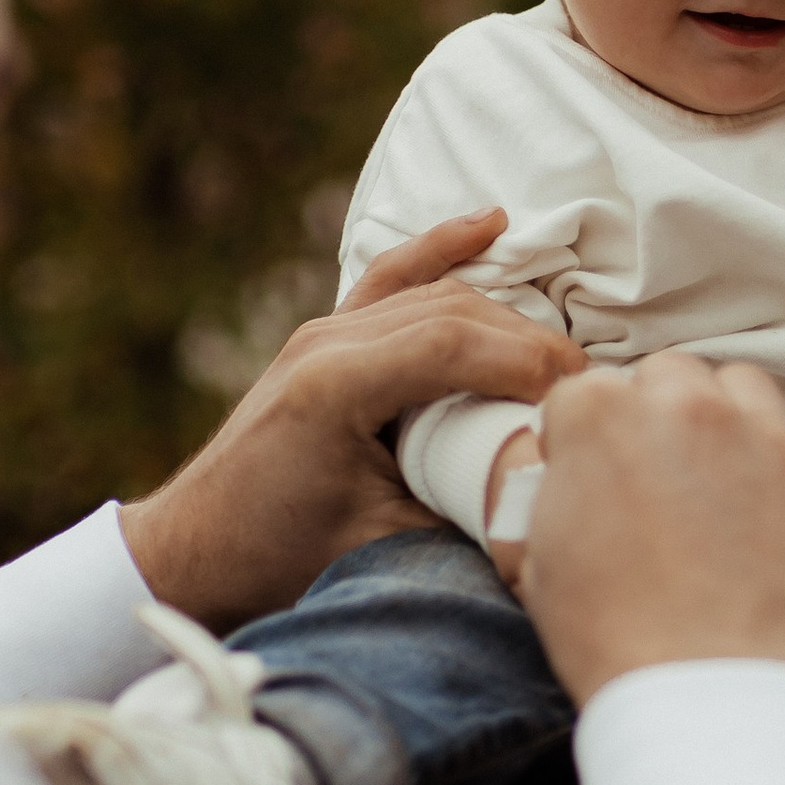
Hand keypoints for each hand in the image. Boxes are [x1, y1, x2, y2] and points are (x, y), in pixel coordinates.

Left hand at [122, 210, 580, 629]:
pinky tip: (489, 224)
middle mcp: (325, 341)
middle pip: (455, 312)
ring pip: (435, 296)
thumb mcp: (381, 548)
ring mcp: (322, 332)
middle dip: (531, 345)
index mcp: (334, 385)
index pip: (455, 345)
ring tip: (561, 363)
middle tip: (587, 389)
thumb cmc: (278, 559)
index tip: (580, 398)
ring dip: (504, 319)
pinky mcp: (325, 338)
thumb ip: (461, 513)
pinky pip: (392, 278)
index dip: (529, 364)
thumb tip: (545, 492)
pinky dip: (441, 248)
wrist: (197, 551)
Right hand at [519, 352, 784, 704]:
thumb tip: (572, 482)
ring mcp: (763, 439)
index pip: (580, 397)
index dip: (578, 442)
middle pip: (666, 379)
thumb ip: (556, 497)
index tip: (587, 478)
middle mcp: (686, 409)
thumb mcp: (543, 564)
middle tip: (653, 480)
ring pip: (741, 389)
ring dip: (722, 420)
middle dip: (654, 417)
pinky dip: (774, 471)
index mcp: (601, 418)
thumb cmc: (618, 643)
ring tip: (713, 482)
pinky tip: (760, 524)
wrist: (718, 700)